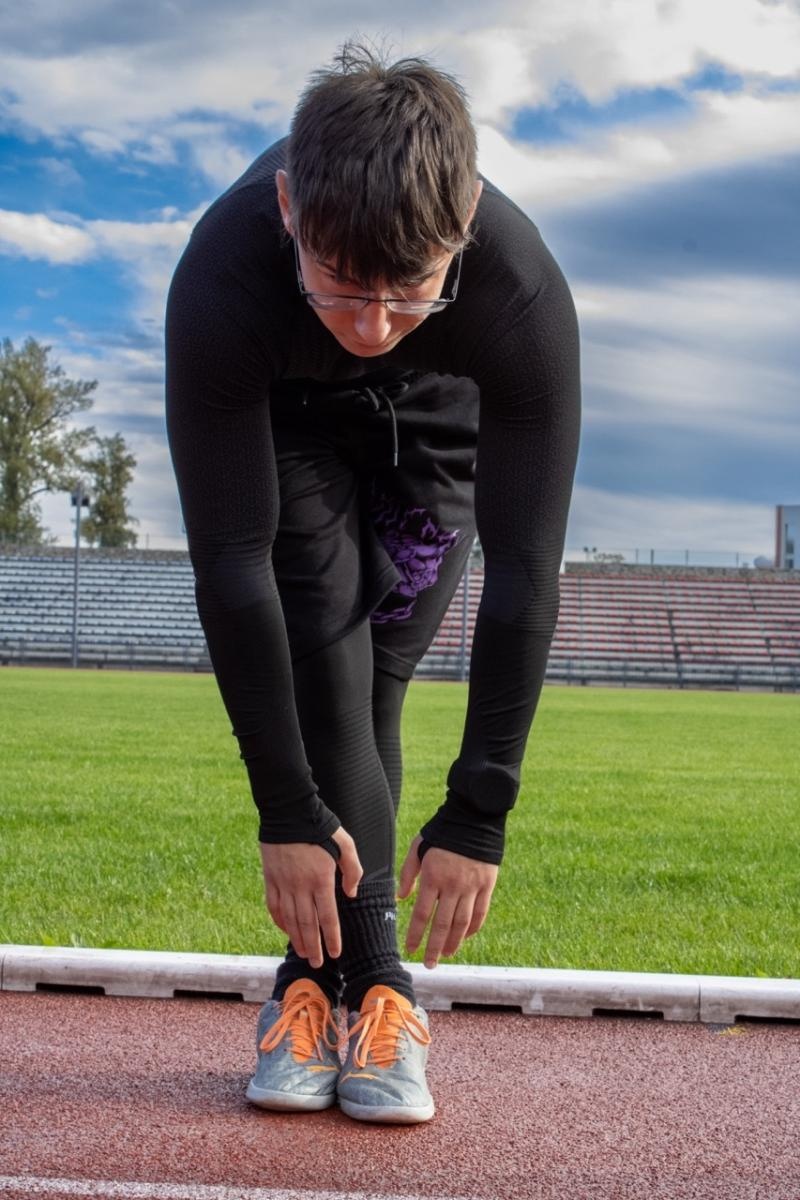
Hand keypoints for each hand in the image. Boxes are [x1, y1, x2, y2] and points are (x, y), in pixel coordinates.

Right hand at [260, 827, 362, 968]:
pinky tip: (286, 930)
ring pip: (290, 919)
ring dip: (297, 938)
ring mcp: (283, 883)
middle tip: (318, 963)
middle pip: (307, 923)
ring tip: (304, 953)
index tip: (335, 953)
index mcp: (321, 879)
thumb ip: (352, 870)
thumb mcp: (346, 844)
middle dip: (314, 946)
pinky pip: (274, 906)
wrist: (288, 812)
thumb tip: (351, 895)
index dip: (332, 937)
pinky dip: (280, 921)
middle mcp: (300, 886)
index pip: (328, 916)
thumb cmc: (320, 826)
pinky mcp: (270, 878)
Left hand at [397, 835, 497, 968]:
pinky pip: (480, 913)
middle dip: (433, 947)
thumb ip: (408, 872)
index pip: (423, 914)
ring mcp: (472, 887)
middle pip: (442, 924)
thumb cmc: (442, 832)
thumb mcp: (418, 846)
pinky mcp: (487, 885)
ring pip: (462, 923)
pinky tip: (465, 938)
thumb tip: (401, 897)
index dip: (416, 934)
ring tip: (445, 955)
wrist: (474, 819)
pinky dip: (473, 928)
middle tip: (429, 964)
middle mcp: (453, 885)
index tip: (411, 949)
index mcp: (433, 876)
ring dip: (453, 942)